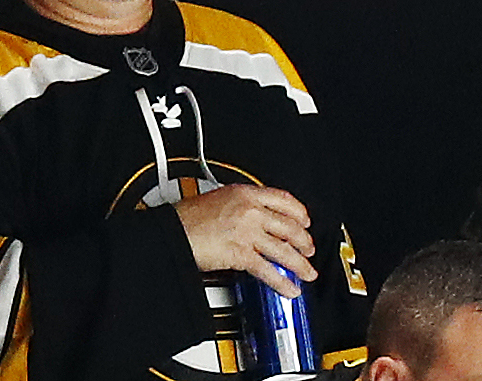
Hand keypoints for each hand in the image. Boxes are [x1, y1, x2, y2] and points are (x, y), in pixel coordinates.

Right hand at [174, 182, 316, 296]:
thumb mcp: (219, 198)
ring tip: (307, 272)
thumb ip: (242, 205)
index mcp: (245, 193)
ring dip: (300, 264)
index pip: (284, 200)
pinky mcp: (241, 254)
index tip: (305, 221)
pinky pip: (269, 270)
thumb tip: (257, 218)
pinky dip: (282, 282)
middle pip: (290, 226)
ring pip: (284, 250)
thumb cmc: (187, 217)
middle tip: (309, 249)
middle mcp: (250, 211)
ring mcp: (248, 233)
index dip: (300, 213)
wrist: (172, 231)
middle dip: (304, 242)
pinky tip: (290, 288)